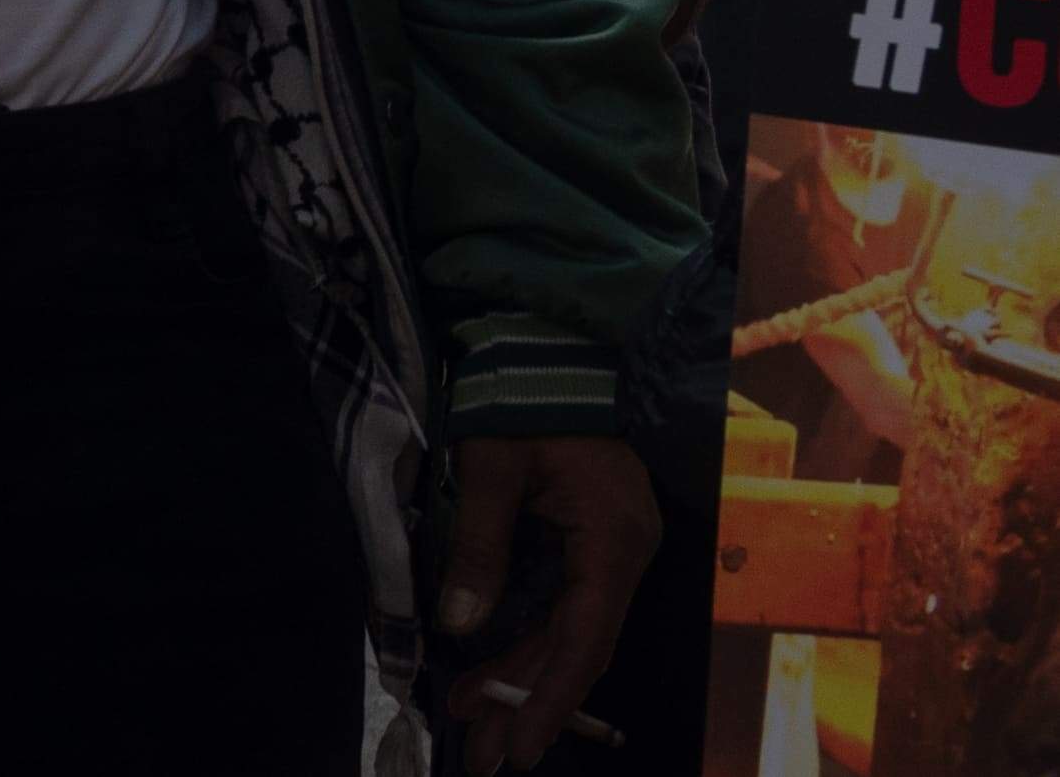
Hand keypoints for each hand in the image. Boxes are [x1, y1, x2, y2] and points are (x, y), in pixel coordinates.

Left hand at [429, 432, 654, 771]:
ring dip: (524, 675)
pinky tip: (492, 668)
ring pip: (568, 632)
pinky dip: (527, 638)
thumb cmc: (523, 398)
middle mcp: (623, 556)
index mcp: (613, 541)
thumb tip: (459, 622)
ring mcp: (611, 552)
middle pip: (578, 647)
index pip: (586, 639)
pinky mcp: (591, 544)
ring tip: (474, 717)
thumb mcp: (492, 466)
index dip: (553, 695)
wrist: (551, 347)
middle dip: (530, 701)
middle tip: (486, 753)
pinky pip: (563, 606)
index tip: (522, 742)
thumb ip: (480, 545)